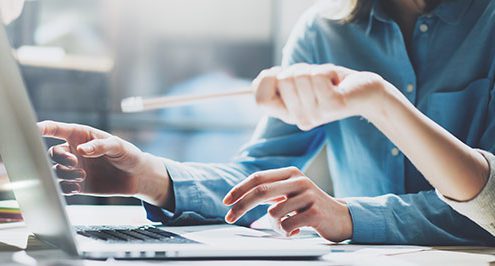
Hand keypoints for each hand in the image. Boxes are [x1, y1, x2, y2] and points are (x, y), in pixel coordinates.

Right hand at [37, 121, 172, 207]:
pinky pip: (62, 187)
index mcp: (81, 136)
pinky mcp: (78, 184)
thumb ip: (100, 146)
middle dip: (60, 157)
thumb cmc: (128, 155)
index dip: (43, 128)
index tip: (33, 130)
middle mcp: (74, 151)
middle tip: (75, 163)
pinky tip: (76, 187)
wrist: (137, 177)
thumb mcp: (118, 146)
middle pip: (52, 153)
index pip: (57, 129)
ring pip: (56, 171)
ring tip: (82, 176)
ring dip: (65, 174)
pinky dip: (65, 188)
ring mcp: (75, 168)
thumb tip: (81, 150)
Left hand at [223, 167, 352, 241]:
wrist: (341, 217)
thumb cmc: (309, 206)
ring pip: (273, 213)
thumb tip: (238, 200)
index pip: (258, 178)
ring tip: (286, 227)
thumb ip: (269, 192)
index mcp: (290, 173)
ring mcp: (308, 195)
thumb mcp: (290, 193)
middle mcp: (299, 180)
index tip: (226, 202)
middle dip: (241, 206)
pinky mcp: (315, 212)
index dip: (239, 189)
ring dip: (273, 225)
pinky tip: (297, 230)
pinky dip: (286, 232)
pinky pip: (287, 225)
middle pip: (260, 191)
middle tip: (229, 218)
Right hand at [253, 63, 387, 130]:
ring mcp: (315, 114)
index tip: (282, 74)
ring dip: (315, 70)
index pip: (261, 100)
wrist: (365, 92)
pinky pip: (317, 76)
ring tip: (328, 82)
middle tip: (315, 79)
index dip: (267, 80)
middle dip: (298, 69)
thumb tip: (261, 78)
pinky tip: (337, 83)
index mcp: (288, 115)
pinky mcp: (331, 105)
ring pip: (300, 76)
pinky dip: (328, 71)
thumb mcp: (300, 82)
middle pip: (281, 81)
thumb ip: (279, 82)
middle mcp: (299, 119)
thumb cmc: (331, 83)